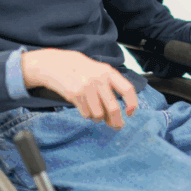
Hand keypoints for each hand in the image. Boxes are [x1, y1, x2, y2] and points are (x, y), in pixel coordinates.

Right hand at [21, 49, 137, 129]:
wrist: (58, 64)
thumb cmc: (82, 71)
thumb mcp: (100, 73)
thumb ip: (110, 89)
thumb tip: (117, 116)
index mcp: (109, 72)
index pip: (127, 89)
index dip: (132, 103)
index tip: (130, 113)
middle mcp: (99, 79)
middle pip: (114, 108)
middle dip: (116, 121)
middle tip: (117, 126)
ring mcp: (87, 87)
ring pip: (99, 115)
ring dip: (98, 118)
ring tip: (95, 112)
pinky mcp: (75, 95)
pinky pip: (86, 114)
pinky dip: (87, 115)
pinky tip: (84, 107)